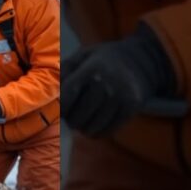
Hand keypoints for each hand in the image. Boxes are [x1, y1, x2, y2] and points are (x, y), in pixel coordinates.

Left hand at [61, 24, 175, 136]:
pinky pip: (108, 131)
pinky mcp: (132, 107)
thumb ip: (63, 72)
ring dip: (84, 128)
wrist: (140, 59)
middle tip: (74, 115)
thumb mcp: (81, 57)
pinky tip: (96, 124)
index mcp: (91, 68)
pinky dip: (98, 132)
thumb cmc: (102, 60)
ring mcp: (121, 96)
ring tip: (84, 119)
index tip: (62, 108)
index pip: (66, 98)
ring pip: (91, 128)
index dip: (61, 109)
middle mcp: (107, 83)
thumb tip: (50, 93)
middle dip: (72, 120)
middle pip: (77, 118)